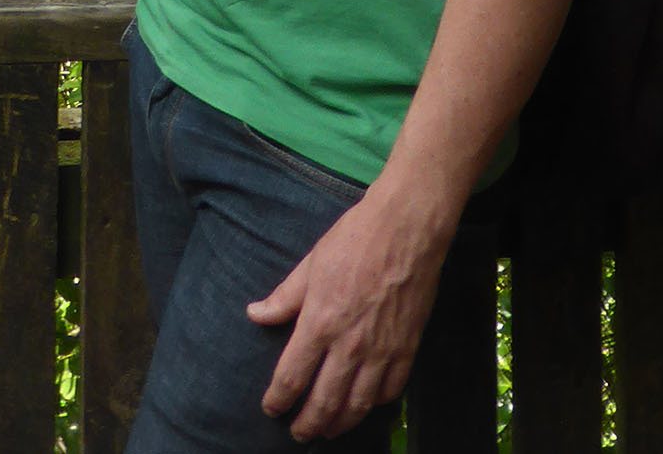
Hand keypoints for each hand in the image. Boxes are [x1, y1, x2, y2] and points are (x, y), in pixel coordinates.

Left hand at [246, 189, 449, 440]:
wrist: (405, 229)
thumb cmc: (354, 239)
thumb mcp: (310, 264)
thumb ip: (284, 297)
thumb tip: (255, 315)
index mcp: (320, 322)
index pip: (293, 375)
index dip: (279, 398)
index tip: (271, 408)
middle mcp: (349, 345)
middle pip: (324, 401)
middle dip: (308, 423)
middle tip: (298, 433)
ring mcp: (381, 351)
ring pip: (358, 405)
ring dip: (339, 424)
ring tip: (328, 431)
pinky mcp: (407, 349)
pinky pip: (390, 391)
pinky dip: (375, 405)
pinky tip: (365, 406)